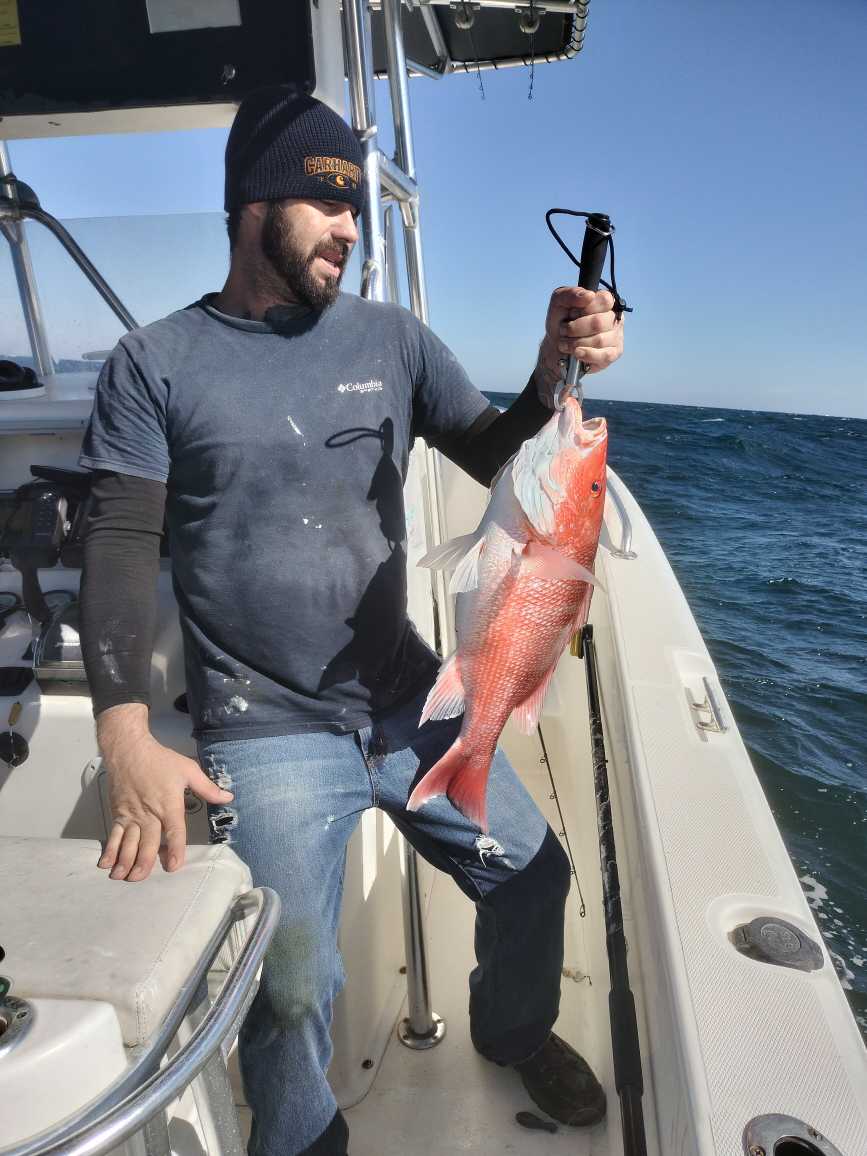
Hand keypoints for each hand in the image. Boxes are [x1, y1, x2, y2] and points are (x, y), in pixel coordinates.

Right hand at [96, 706, 233, 881]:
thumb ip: (207, 787)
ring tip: (122, 876)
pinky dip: (110, 850)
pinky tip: (106, 863)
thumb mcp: (188, 770)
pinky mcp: (118, 814)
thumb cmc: (159, 759)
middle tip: (140, 878)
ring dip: (125, 861)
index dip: (174, 849)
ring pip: (128, 842)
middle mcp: (149, 813)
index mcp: (168, 805)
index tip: (174, 865)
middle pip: (147, 842)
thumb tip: (228, 797)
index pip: (173, 831)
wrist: (129, 750)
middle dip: (143, 862)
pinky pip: (114, 835)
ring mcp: (131, 815)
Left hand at [534, 286, 623, 407]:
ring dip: (576, 343)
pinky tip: (577, 353)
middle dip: (575, 328)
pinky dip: (587, 354)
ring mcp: (616, 336)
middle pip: (599, 322)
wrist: (555, 345)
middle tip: (564, 330)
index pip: (605, 300)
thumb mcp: (558, 302)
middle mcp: (613, 318)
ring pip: (599, 340)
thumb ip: (570, 294)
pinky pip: (605, 355)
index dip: (585, 309)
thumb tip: (589, 295)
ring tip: (565, 343)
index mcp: (604, 302)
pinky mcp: (614, 353)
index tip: (571, 314)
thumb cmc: (561, 321)